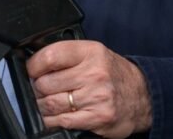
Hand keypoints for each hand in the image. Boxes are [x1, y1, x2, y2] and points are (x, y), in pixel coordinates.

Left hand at [26, 40, 151, 137]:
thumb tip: (35, 63)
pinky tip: (54, 116)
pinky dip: (52, 120)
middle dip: (36, 88)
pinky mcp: (97, 117)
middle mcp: (94, 73)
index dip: (33, 65)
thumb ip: (68, 56)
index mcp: (91, 52)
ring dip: (41, 106)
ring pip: (50, 104)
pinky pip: (61, 121)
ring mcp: (96, 97)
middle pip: (45, 83)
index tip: (30, 70)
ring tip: (45, 103)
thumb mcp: (94, 54)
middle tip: (38, 89)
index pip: (50, 55)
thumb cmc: (114, 74)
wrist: (143, 96)